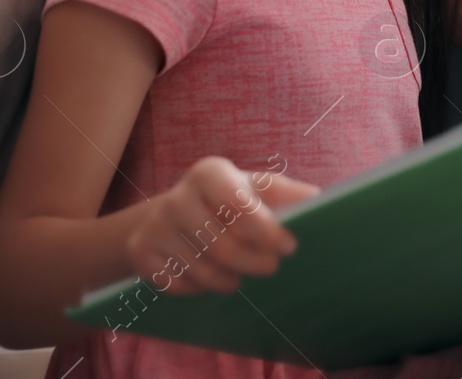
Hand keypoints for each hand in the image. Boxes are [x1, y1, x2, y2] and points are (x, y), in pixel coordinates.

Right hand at [124, 156, 319, 294]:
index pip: (239, 205)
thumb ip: (287, 193)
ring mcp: (154, 225)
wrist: (169, 212)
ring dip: (230, 280)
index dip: (267, 231)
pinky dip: (201, 288)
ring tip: (242, 274)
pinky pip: (179, 285)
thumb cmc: (227, 198)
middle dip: (254, 262)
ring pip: (202, 270)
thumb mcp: (256, 187)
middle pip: (223, 245)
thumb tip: (321, 201)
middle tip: (271, 267)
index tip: (290, 247)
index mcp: (209, 172)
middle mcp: (176, 196)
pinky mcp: (140, 253)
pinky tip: (211, 277)